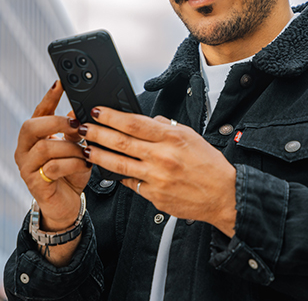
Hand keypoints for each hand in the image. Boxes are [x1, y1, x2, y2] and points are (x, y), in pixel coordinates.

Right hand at [15, 81, 91, 232]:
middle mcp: (24, 149)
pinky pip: (52, 168)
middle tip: (77, 125)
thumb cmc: (70, 174)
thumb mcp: (76, 149)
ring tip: (86, 152)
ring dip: (71, 147)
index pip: (39, 112)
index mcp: (34, 137)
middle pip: (31, 126)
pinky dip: (72, 164)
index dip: (49, 97)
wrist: (66, 206)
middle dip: (56, 122)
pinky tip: (85, 165)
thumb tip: (79, 112)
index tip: (60, 82)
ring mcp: (26, 167)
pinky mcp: (34, 183)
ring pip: (45, 147)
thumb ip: (75, 132)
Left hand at [81, 107, 236, 236]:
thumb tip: (147, 120)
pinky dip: (118, 176)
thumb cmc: (210, 165)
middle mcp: (162, 157)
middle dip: (98, 134)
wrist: (224, 195)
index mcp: (171, 138)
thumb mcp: (191, 136)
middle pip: (121, 143)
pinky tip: (108, 170)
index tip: (97, 111)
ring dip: (99, 156)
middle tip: (83, 128)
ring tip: (87, 149)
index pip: (134, 123)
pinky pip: (131, 183)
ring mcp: (157, 178)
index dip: (112, 116)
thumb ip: (166, 127)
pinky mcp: (154, 196)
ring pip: (119, 165)